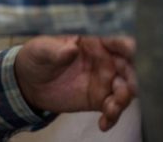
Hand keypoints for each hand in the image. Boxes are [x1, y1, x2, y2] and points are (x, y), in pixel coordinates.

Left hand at [14, 35, 136, 130]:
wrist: (30, 82)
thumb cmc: (39, 55)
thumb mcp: (42, 49)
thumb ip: (56, 50)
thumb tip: (70, 48)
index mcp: (96, 40)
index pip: (117, 39)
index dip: (127, 44)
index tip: (131, 51)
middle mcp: (107, 59)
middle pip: (129, 66)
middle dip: (133, 77)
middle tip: (127, 88)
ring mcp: (105, 80)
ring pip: (125, 88)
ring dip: (124, 99)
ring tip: (111, 109)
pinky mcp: (99, 99)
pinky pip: (113, 109)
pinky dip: (112, 117)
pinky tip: (103, 124)